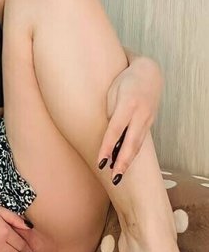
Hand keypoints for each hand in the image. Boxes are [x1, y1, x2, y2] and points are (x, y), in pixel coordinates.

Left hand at [97, 56, 163, 178]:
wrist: (149, 73)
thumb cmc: (124, 81)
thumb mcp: (113, 92)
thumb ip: (110, 113)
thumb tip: (107, 135)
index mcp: (128, 104)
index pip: (116, 130)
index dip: (108, 147)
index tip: (101, 162)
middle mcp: (141, 113)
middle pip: (131, 142)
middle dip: (123, 162)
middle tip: (115, 178)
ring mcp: (148, 119)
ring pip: (138, 144)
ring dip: (128, 162)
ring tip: (118, 177)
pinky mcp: (149, 123)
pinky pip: (140, 141)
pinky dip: (133, 154)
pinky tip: (125, 164)